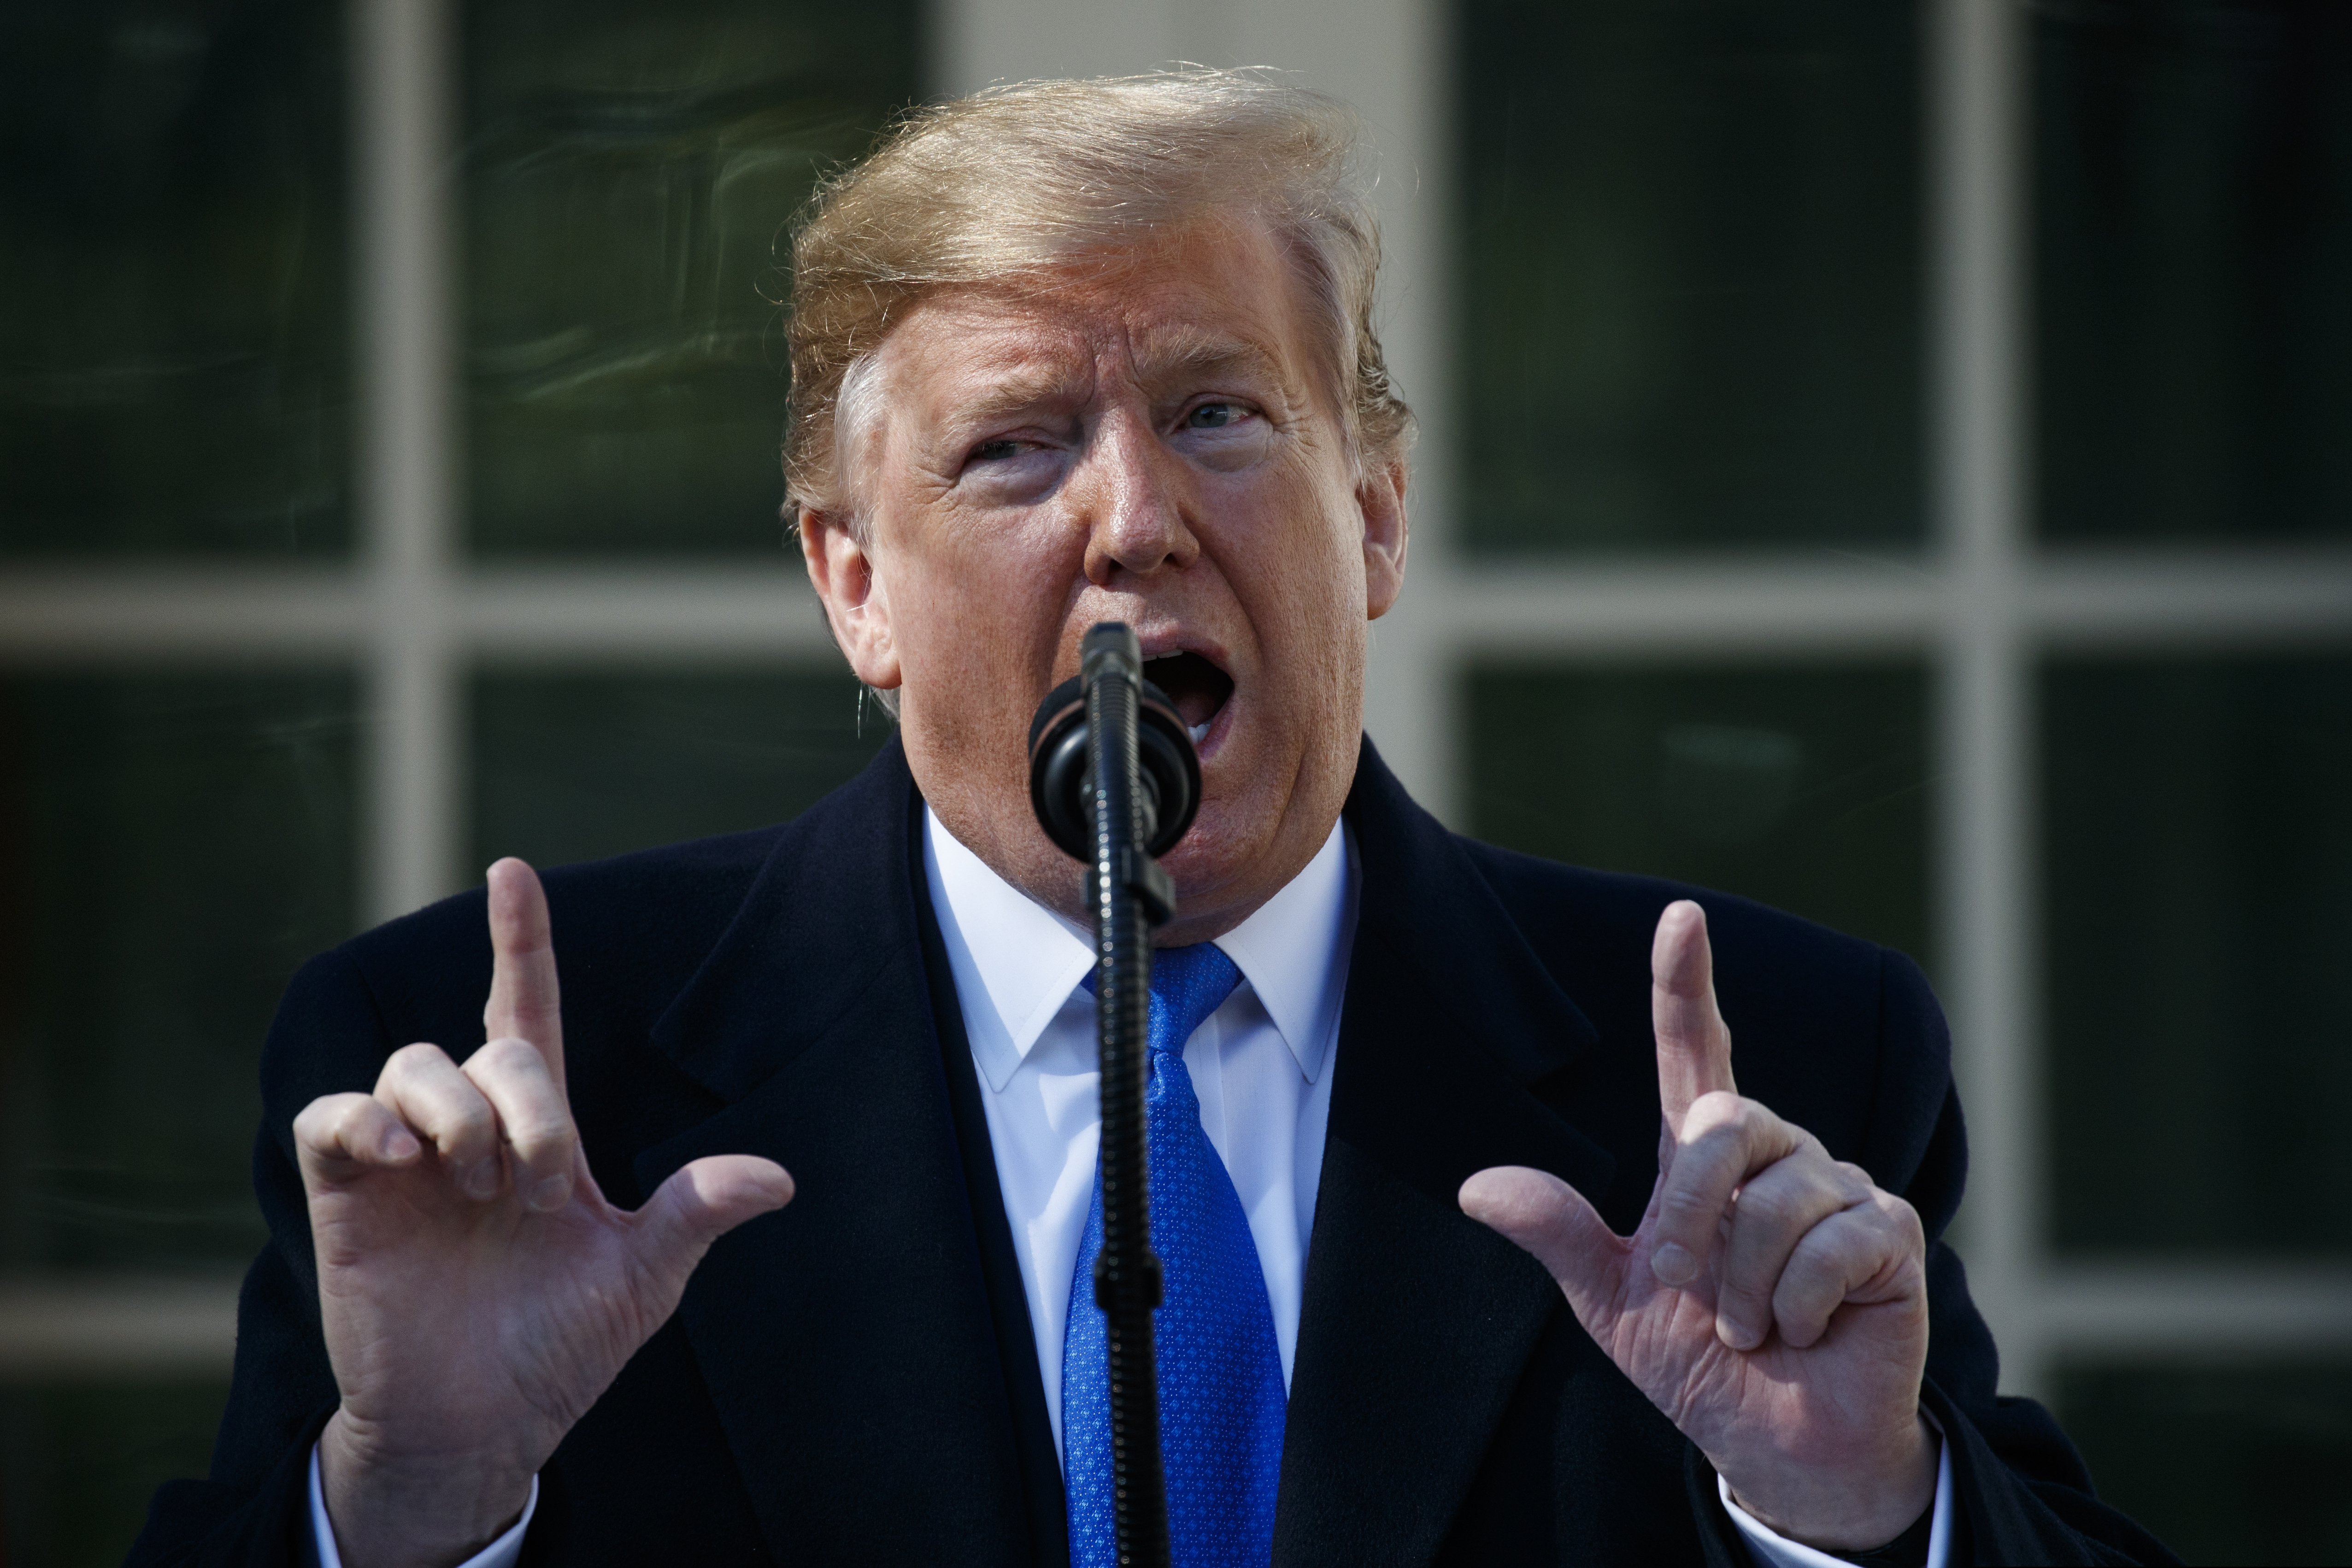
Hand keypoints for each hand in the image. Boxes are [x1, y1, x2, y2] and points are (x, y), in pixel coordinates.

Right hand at [294, 859, 794, 1567]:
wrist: (484, 1423)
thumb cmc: (560, 1345)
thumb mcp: (643, 1277)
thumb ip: (696, 1213)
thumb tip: (780, 1179)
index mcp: (538, 1130)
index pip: (526, 1009)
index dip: (521, 941)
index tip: (514, 871)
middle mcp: (469, 1127)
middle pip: (491, 1051)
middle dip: (530, 1113)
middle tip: (538, 1196)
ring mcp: (404, 1158)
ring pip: (414, 1065)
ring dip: (460, 1116)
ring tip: (483, 1192)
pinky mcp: (346, 1192)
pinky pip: (334, 1115)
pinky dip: (361, 1121)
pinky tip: (398, 1160)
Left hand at [1460, 901, 1933, 1550]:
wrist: (1778, 1446)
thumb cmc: (1702, 1365)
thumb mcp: (1610, 1301)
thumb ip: (1557, 1232)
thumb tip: (1476, 1187)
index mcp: (1706, 1158)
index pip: (1695, 1052)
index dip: (1685, 984)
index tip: (1681, 918)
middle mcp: (1776, 1154)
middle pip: (1719, 1123)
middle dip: (1687, 1211)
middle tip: (1679, 1284)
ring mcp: (1840, 1187)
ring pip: (1774, 1198)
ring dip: (1742, 1286)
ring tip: (1750, 1328)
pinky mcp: (1891, 1233)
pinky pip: (1831, 1246)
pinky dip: (1795, 1306)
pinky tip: (1803, 1333)